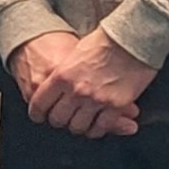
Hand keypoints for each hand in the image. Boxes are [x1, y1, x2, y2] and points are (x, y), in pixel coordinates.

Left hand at [12, 28, 148, 138]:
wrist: (131, 39)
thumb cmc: (104, 41)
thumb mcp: (74, 53)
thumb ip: (63, 72)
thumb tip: (56, 85)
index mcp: (61, 76)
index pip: (40, 103)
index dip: (37, 113)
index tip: (39, 116)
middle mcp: (76, 90)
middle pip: (58, 119)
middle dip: (59, 121)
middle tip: (63, 119)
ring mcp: (96, 100)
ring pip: (79, 127)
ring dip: (78, 126)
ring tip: (81, 123)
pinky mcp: (116, 106)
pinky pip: (102, 127)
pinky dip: (98, 129)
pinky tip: (98, 126)